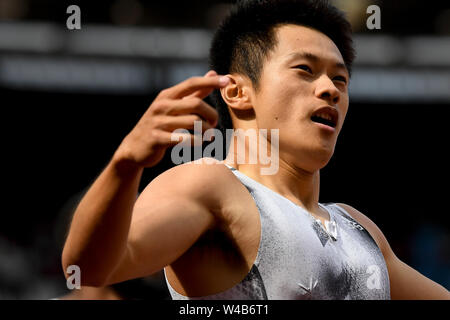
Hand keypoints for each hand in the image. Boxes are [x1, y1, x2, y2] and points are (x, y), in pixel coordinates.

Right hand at [114, 70, 228, 167]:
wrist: (134, 148)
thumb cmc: (160, 125)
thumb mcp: (174, 106)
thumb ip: (195, 92)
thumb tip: (213, 73)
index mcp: (167, 96)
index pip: (191, 83)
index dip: (210, 81)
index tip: (227, 80)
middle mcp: (162, 106)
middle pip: (196, 105)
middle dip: (211, 114)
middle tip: (214, 123)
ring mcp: (158, 122)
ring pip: (193, 122)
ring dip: (206, 130)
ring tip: (210, 135)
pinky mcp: (157, 139)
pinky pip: (184, 139)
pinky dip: (197, 141)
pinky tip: (200, 142)